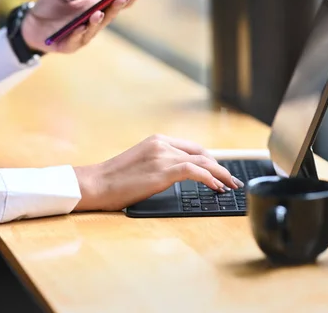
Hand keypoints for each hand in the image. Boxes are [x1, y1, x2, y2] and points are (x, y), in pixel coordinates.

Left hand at [21, 0, 144, 53]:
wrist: (32, 22)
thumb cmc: (50, 5)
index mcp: (97, 6)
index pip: (118, 1)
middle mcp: (94, 22)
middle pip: (110, 15)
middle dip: (117, 6)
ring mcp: (84, 35)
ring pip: (94, 29)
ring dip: (97, 21)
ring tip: (99, 12)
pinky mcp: (70, 45)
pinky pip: (76, 40)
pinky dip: (78, 33)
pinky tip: (80, 27)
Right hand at [72, 134, 244, 211]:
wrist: (96, 184)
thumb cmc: (113, 180)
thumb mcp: (139, 165)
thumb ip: (158, 164)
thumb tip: (175, 176)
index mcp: (156, 141)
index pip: (191, 147)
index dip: (209, 159)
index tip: (219, 170)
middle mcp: (162, 144)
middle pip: (201, 153)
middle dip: (220, 166)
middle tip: (231, 179)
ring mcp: (163, 156)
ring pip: (203, 161)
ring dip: (221, 174)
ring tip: (231, 185)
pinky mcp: (164, 170)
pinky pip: (196, 171)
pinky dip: (211, 179)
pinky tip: (217, 187)